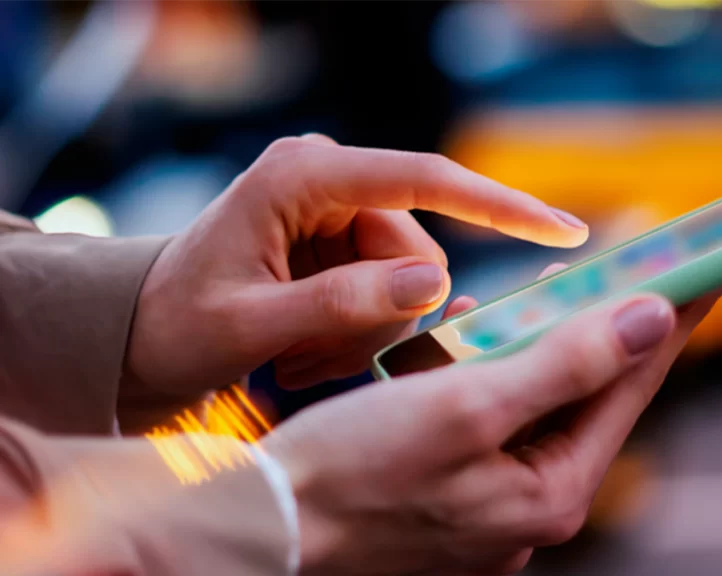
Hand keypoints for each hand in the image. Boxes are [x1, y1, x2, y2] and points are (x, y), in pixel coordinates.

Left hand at [123, 136, 588, 411]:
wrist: (139, 334)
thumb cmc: (177, 326)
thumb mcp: (249, 326)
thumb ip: (343, 304)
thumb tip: (436, 284)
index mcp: (304, 175)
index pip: (425, 179)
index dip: (501, 206)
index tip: (565, 232)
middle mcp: (329, 177)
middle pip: (420, 249)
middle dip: (385, 315)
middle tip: (316, 358)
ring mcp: (338, 207)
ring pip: (412, 278)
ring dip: (368, 331)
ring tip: (302, 356)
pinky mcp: (342, 236)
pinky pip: (392, 289)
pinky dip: (360, 332)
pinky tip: (306, 349)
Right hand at [264, 275, 721, 575]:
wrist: (260, 527)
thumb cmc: (353, 471)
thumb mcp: (468, 406)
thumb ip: (567, 364)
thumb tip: (651, 321)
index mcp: (548, 495)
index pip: (628, 388)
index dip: (667, 321)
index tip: (703, 269)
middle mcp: (528, 507)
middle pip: (586, 396)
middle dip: (604, 327)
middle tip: (631, 267)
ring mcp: (489, 502)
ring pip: (536, 404)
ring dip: (539, 344)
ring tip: (547, 291)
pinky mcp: (452, 490)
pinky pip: (489, 419)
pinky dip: (486, 373)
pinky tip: (466, 336)